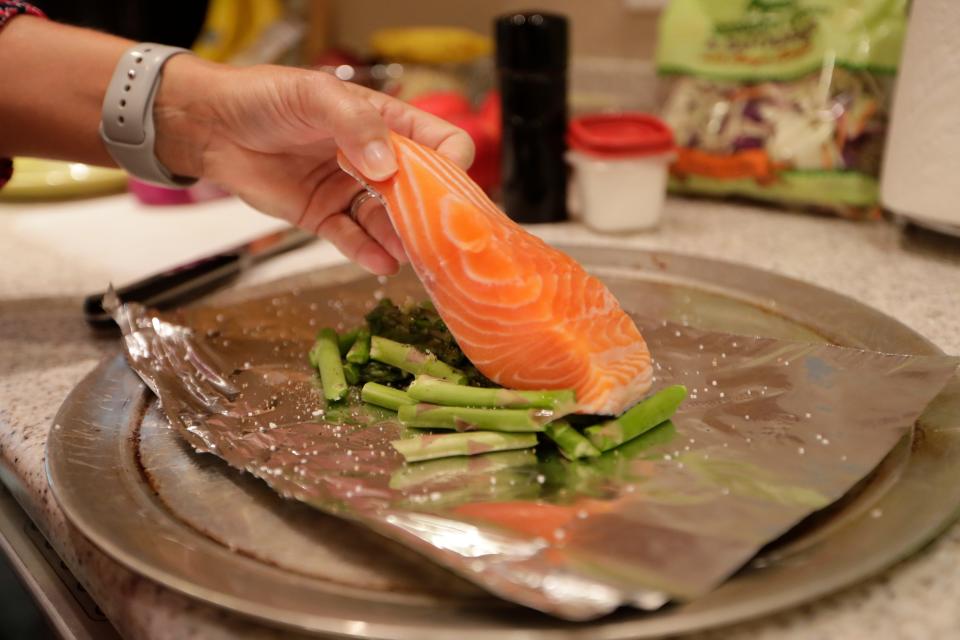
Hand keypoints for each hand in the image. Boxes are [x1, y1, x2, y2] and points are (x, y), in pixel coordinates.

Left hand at [154, 57, 474, 274]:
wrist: (213, 126)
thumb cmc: (265, 98)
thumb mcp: (315, 96)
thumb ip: (355, 124)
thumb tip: (385, 167)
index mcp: (386, 123)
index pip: (440, 143)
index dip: (452, 164)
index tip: (449, 185)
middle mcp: (376, 160)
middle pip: (421, 192)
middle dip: (432, 215)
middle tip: (441, 238)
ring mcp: (352, 191)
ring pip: (390, 222)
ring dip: (403, 241)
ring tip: (412, 257)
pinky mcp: (325, 217)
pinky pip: (354, 240)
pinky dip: (369, 254)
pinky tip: (381, 264)